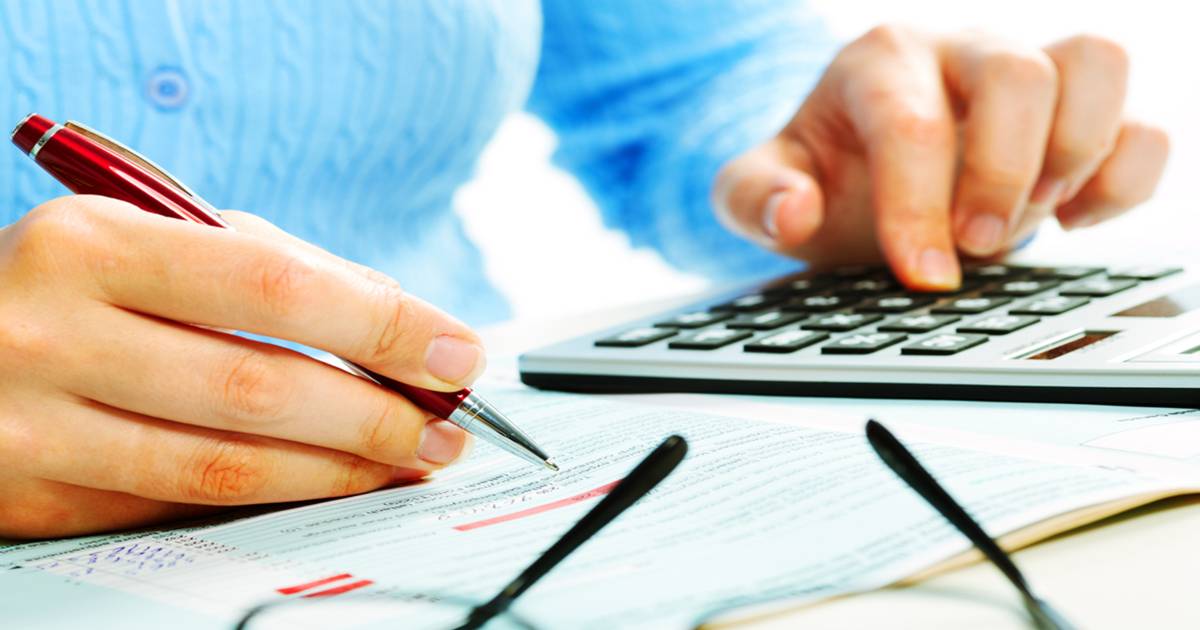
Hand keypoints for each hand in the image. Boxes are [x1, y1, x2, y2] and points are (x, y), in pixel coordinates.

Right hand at [0, 196, 481, 537]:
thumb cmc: (65, 283)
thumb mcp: (148, 239)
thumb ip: (270, 266)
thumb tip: (399, 317)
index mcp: (92, 244)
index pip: (274, 287)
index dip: (381, 325)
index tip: (458, 353)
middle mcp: (53, 334)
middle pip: (259, 387)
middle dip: (377, 414)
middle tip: (447, 426)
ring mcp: (34, 426)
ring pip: (224, 467)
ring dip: (339, 470)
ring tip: (407, 461)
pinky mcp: (34, 497)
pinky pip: (179, 507)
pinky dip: (271, 498)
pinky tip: (326, 484)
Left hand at [714, 27, 1168, 289]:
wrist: (868, 170)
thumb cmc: (823, 175)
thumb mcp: (763, 189)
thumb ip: (753, 197)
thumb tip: (791, 211)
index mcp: (878, 63)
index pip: (909, 121)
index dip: (918, 204)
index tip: (922, 274)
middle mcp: (960, 51)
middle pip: (1017, 73)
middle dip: (1001, 174)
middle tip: (974, 247)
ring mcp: (1029, 72)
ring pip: (1097, 62)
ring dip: (1076, 155)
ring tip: (1030, 218)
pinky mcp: (1081, 113)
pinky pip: (1142, 124)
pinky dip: (1126, 179)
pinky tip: (1073, 221)